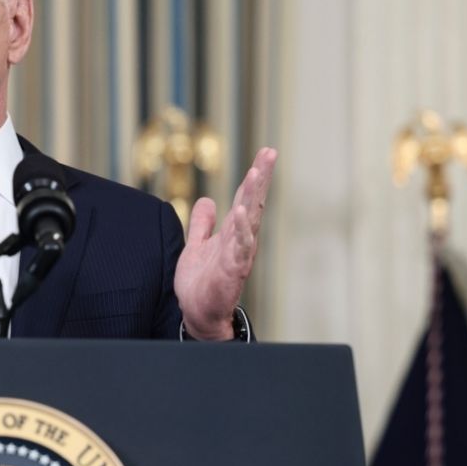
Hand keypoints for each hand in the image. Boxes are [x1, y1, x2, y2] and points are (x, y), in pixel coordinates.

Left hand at [174, 148, 276, 339]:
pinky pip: (238, 247)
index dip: (255, 176)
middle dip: (261, 178)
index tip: (265, 152)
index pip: (246, 198)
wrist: (197, 313)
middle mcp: (240, 240)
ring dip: (252, 197)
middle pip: (253, 203)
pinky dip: (241, 230)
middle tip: (269, 153)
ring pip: (249, 221)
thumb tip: (207, 200)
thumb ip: (202, 224)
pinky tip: (241, 212)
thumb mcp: (197, 246)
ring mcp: (238, 254)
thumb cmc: (201, 282)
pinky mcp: (232, 270)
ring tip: (255, 173)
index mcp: (233, 232)